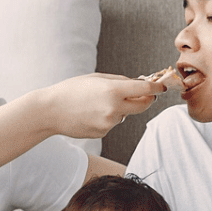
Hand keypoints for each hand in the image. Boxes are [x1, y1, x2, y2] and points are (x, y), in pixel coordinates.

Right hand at [34, 73, 162, 140]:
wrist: (50, 111)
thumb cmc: (72, 90)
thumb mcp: (96, 78)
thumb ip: (120, 81)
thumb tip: (139, 84)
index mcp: (113, 91)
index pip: (145, 91)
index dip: (156, 88)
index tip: (161, 87)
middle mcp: (114, 108)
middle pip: (143, 106)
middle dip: (147, 100)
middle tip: (146, 95)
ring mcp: (109, 123)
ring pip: (125, 115)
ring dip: (121, 109)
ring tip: (97, 103)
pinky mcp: (103, 132)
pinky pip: (112, 123)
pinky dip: (108, 118)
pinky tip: (91, 113)